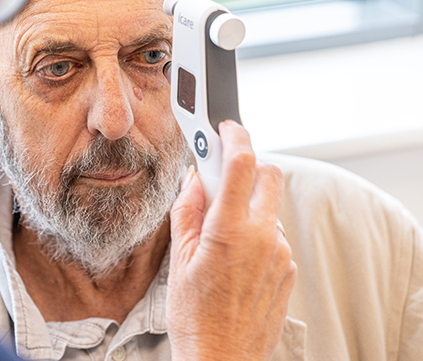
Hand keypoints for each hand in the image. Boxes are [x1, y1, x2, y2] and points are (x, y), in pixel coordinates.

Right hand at [166, 121, 295, 360]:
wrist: (220, 358)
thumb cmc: (193, 315)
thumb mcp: (177, 259)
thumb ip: (187, 211)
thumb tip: (194, 179)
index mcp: (230, 231)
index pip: (243, 165)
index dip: (235, 138)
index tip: (227, 128)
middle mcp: (264, 238)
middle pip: (269, 177)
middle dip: (247, 168)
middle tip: (222, 180)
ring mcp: (280, 255)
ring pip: (271, 208)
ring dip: (249, 206)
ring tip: (221, 233)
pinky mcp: (288, 271)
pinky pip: (275, 236)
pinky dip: (258, 233)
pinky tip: (235, 257)